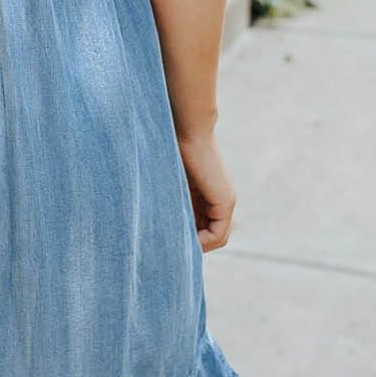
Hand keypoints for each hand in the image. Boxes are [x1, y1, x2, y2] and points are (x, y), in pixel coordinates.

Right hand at [178, 133, 235, 251]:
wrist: (185, 128)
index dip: (186, 237)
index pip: (202, 227)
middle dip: (190, 242)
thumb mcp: (170, 181)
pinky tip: (183, 239)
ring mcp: (225, 201)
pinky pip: (217, 234)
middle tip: (169, 247)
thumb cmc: (171, 147)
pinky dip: (202, 241)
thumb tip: (150, 221)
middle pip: (208, 235)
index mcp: (207, 193)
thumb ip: (170, 199)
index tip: (167, 239)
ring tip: (174, 244)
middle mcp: (221, 199)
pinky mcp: (224, 201)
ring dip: (195, 244)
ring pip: (214, 237)